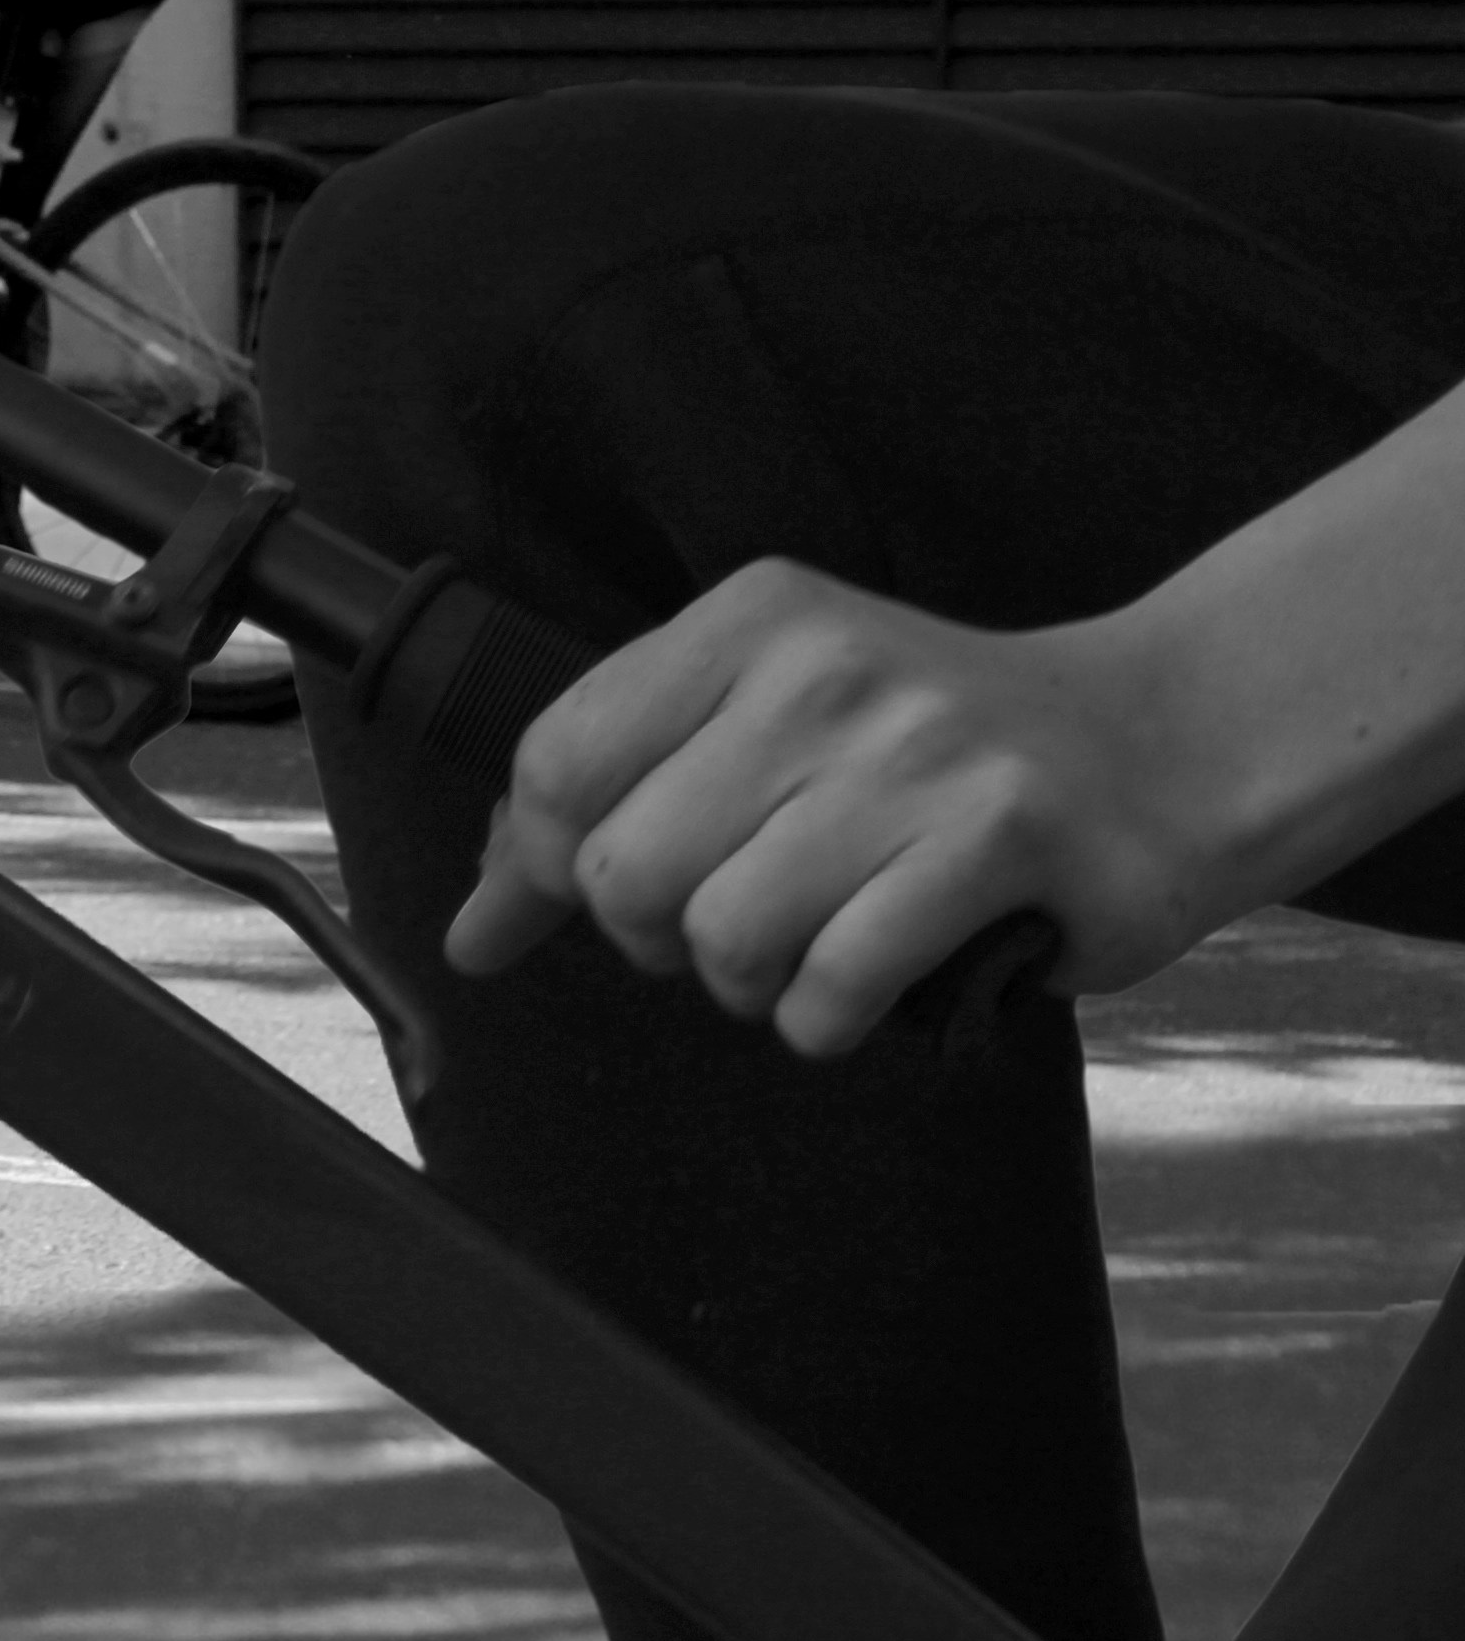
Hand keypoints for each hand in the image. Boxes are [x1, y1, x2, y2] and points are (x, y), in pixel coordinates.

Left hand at [445, 557, 1245, 1055]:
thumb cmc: (936, 752)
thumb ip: (616, 800)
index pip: (558, 761)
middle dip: (653, 934)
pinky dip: (826, 1018)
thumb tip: (473, 927)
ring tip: (812, 948)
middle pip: (624, 867)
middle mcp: (824, 672)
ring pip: (722, 938)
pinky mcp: (1000, 842)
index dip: (535, 864)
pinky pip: (833, 985)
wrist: (1168, 739)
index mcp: (751, 621)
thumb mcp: (769, 720)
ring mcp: (917, 753)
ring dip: (750, 985)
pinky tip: (866, 984)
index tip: (566, 902)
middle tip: (725, 925)